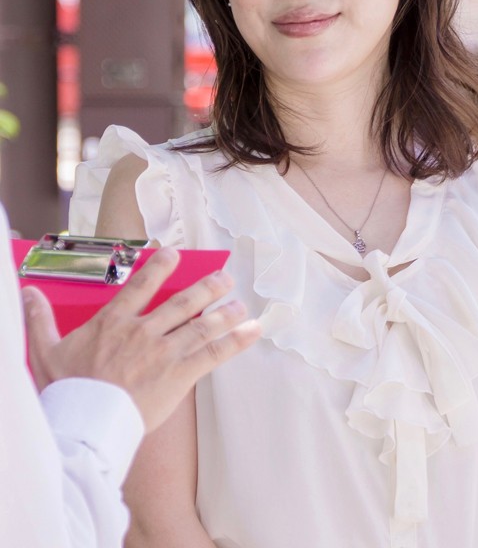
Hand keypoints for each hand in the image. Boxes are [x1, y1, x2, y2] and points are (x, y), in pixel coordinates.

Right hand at [21, 247, 259, 432]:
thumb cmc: (67, 390)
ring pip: (201, 325)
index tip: (173, 253)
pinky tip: (252, 331)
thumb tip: (25, 292)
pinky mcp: (179, 374)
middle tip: (225, 278)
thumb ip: (39, 319)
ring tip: (243, 304)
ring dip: (225, 312)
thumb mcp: (45, 351)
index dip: (159, 267)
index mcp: (114, 322)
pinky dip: (235, 341)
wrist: (85, 423)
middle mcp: (144, 331)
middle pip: (182, 303)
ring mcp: (164, 351)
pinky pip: (213, 354)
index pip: (140, 285)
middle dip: (206, 288)